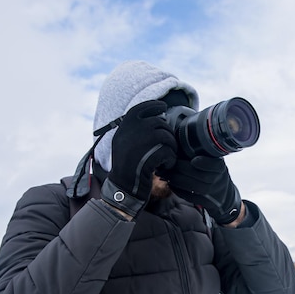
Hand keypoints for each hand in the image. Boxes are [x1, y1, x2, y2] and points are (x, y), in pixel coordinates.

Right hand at [101, 100, 176, 217]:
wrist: (123, 188)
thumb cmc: (127, 167)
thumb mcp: (123, 143)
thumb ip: (135, 129)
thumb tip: (158, 116)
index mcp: (124, 127)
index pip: (141, 108)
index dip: (154, 106)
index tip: (163, 108)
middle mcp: (131, 131)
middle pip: (159, 123)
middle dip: (167, 133)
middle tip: (168, 146)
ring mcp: (141, 143)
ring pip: (167, 136)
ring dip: (171, 147)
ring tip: (167, 158)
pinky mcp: (150, 156)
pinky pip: (169, 152)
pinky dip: (170, 160)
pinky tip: (165, 167)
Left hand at [159, 156, 241, 224]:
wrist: (222, 192)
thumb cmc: (211, 170)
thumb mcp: (211, 159)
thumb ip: (198, 152)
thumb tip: (177, 141)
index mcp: (220, 167)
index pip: (215, 165)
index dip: (205, 163)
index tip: (194, 160)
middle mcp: (218, 180)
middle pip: (201, 176)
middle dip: (182, 169)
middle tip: (169, 164)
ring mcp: (212, 193)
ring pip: (193, 187)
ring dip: (176, 180)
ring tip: (165, 174)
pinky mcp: (205, 202)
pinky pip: (189, 196)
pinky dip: (178, 189)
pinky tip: (170, 182)